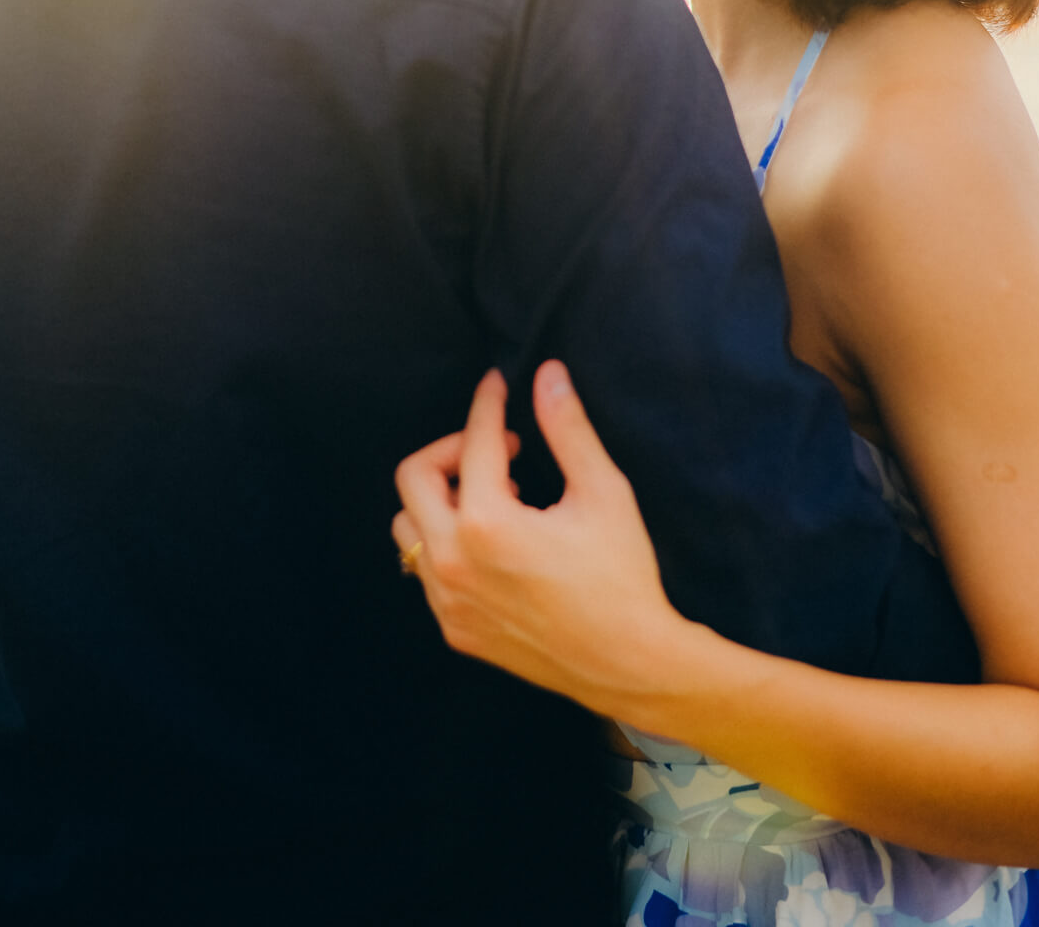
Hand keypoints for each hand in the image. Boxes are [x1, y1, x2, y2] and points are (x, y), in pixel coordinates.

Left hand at [392, 361, 680, 715]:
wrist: (629, 663)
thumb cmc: (622, 576)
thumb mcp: (603, 492)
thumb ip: (568, 429)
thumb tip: (547, 374)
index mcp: (487, 524)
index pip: (474, 441)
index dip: (487, 403)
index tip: (498, 384)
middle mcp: (453, 563)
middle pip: (413, 477)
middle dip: (452, 448)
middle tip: (496, 448)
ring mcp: (448, 601)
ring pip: (409, 526)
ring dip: (441, 498)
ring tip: (493, 494)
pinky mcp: (455, 628)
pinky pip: (426, 570)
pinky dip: (447, 541)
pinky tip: (493, 539)